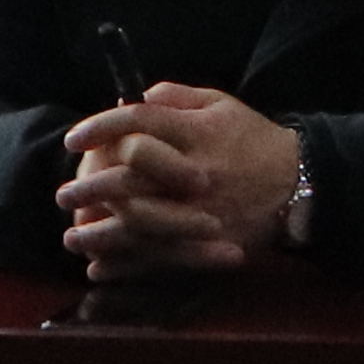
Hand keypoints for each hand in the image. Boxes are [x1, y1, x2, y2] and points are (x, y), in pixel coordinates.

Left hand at [58, 82, 303, 272]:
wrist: (300, 183)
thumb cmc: (254, 140)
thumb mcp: (222, 105)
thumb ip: (176, 97)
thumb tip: (133, 100)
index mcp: (198, 132)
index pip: (138, 122)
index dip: (100, 128)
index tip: (73, 141)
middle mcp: (196, 170)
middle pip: (130, 175)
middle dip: (90, 185)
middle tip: (63, 195)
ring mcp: (202, 210)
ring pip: (137, 222)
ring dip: (99, 231)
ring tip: (73, 235)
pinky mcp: (208, 242)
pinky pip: (158, 257)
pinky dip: (125, 264)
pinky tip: (100, 266)